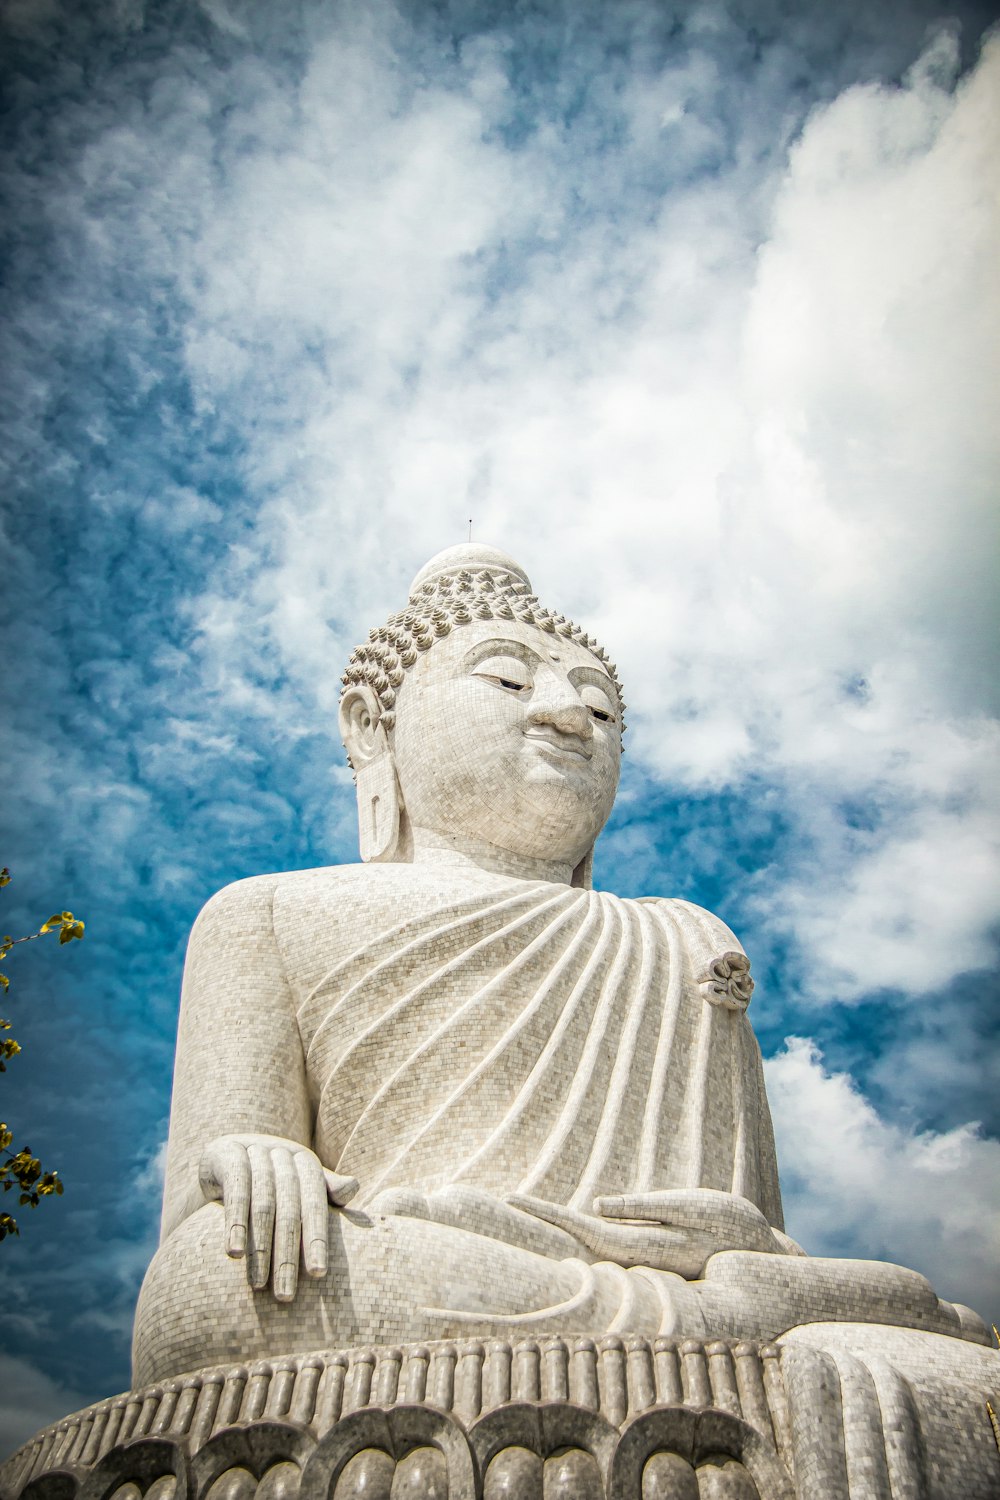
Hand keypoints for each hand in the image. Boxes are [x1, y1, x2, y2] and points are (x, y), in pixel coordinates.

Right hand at [199, 1134, 358, 1300]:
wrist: (223, 1154)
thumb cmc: (269, 1179)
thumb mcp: (297, 1185)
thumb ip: (325, 1190)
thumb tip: (353, 1186)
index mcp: (306, 1162)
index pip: (315, 1205)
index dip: (316, 1239)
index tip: (318, 1275)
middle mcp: (284, 1154)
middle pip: (289, 1210)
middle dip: (287, 1255)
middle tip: (285, 1295)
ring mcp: (255, 1151)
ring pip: (262, 1206)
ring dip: (261, 1248)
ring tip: (259, 1285)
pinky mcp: (227, 1153)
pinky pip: (235, 1192)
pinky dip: (235, 1224)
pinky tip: (234, 1253)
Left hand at [506, 1188, 782, 1278]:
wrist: (757, 1251)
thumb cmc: (727, 1223)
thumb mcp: (689, 1205)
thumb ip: (643, 1208)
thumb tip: (597, 1207)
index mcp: (636, 1243)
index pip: (579, 1228)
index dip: (547, 1214)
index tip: (515, 1199)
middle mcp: (632, 1252)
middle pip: (577, 1235)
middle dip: (544, 1218)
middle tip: (509, 1199)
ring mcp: (640, 1250)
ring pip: (589, 1239)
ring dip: (561, 1226)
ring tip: (528, 1210)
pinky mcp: (649, 1245)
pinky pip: (606, 1237)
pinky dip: (583, 1228)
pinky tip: (571, 1223)